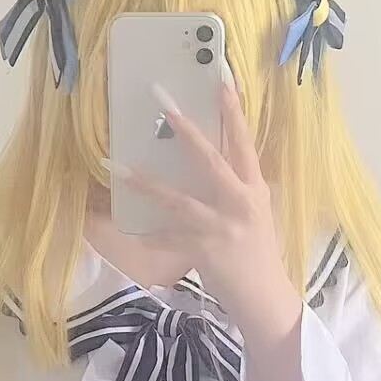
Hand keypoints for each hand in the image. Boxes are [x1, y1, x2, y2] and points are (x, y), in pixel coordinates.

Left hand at [116, 83, 302, 343]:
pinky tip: (126, 226)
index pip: (244, 143)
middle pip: (210, 158)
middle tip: (162, 102)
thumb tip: (218, 164)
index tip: (221, 82)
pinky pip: (167, 238)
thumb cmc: (259, 254)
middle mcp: (240, 202)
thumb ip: (240, 189)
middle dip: (184, 128)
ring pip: (177, 198)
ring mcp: (222, 226)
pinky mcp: (204, 249)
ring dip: (144, 181)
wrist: (265, 297)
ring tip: (116, 164)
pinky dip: (147, 234)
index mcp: (255, 189)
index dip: (233, 113)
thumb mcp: (257, 214)